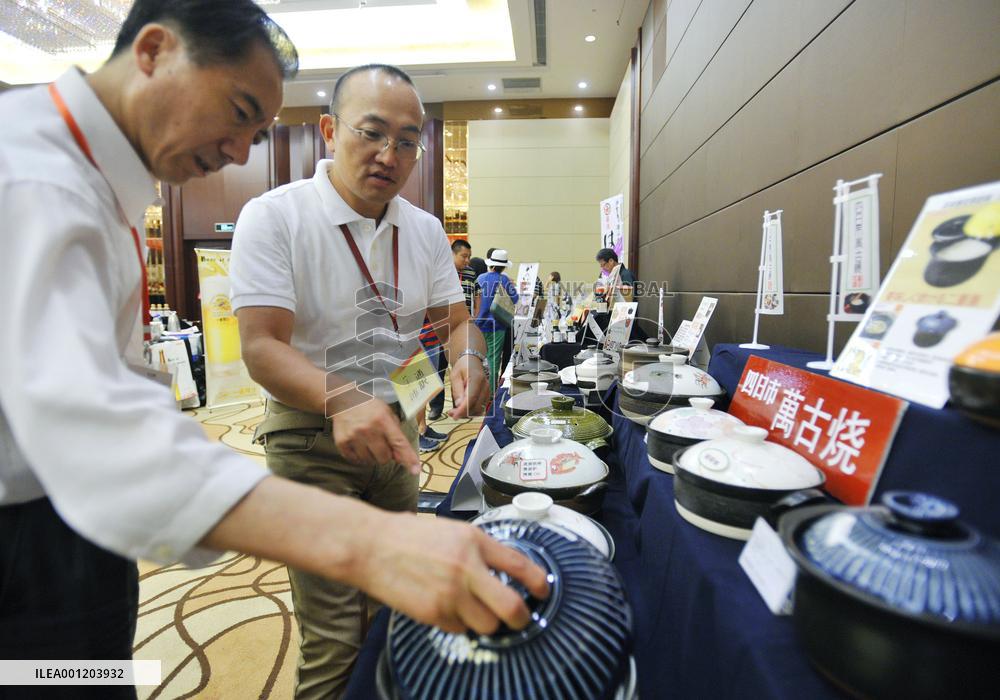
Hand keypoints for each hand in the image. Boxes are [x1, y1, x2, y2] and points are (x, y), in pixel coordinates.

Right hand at [330, 398, 420, 473]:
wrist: (343, 400)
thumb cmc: (370, 408)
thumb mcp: (387, 414)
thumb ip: (396, 435)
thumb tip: (401, 459)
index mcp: (383, 420)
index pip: (399, 443)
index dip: (408, 458)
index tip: (415, 470)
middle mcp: (368, 429)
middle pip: (384, 458)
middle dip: (385, 454)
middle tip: (380, 443)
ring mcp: (353, 436)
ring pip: (369, 461)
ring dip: (371, 456)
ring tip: (368, 442)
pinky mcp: (341, 442)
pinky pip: (355, 460)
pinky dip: (358, 456)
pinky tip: (358, 444)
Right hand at [355, 512, 549, 633]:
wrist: (371, 546)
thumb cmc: (411, 536)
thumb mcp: (454, 531)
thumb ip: (482, 549)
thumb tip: (510, 571)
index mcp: (475, 541)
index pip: (521, 565)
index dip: (539, 582)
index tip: (543, 591)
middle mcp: (467, 568)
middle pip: (512, 607)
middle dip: (521, 618)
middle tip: (520, 617)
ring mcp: (450, 593)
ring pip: (488, 625)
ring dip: (486, 621)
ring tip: (474, 609)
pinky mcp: (433, 613)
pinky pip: (460, 629)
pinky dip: (458, 623)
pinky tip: (445, 607)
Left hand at [449, 354, 489, 417]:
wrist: (472, 361)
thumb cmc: (463, 367)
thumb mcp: (455, 376)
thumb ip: (457, 391)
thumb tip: (459, 405)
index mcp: (477, 379)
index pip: (471, 398)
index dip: (463, 409)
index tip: (454, 416)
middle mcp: (485, 387)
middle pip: (476, 406)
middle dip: (463, 413)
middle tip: (451, 413)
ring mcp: (487, 392)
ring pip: (478, 410)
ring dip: (467, 413)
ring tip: (455, 411)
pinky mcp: (486, 396)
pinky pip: (479, 408)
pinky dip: (470, 411)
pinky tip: (462, 408)